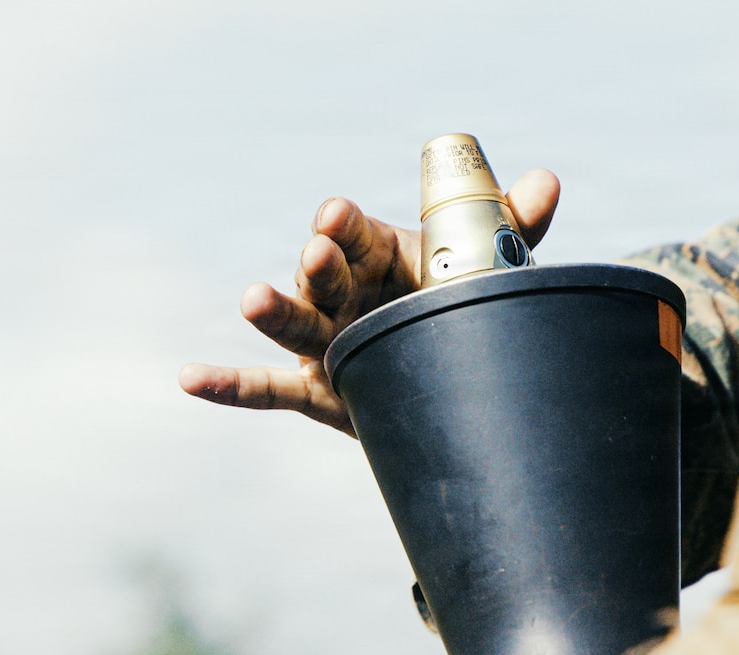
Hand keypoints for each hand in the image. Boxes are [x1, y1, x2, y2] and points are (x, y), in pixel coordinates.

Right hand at [179, 168, 560, 436]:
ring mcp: (324, 342)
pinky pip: (267, 391)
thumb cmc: (459, 304)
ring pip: (294, 326)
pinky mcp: (314, 391)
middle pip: (323, 277)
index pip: (355, 233)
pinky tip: (190, 380)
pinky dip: (229, 386)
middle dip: (320, 265)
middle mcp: (343, 293)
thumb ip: (512, 226)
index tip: (336, 215)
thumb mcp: (488, 266)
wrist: (456, 376)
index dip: (344, 225)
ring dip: (273, 313)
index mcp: (378, 254)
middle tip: (318, 252)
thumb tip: (549, 180)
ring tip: (253, 299)